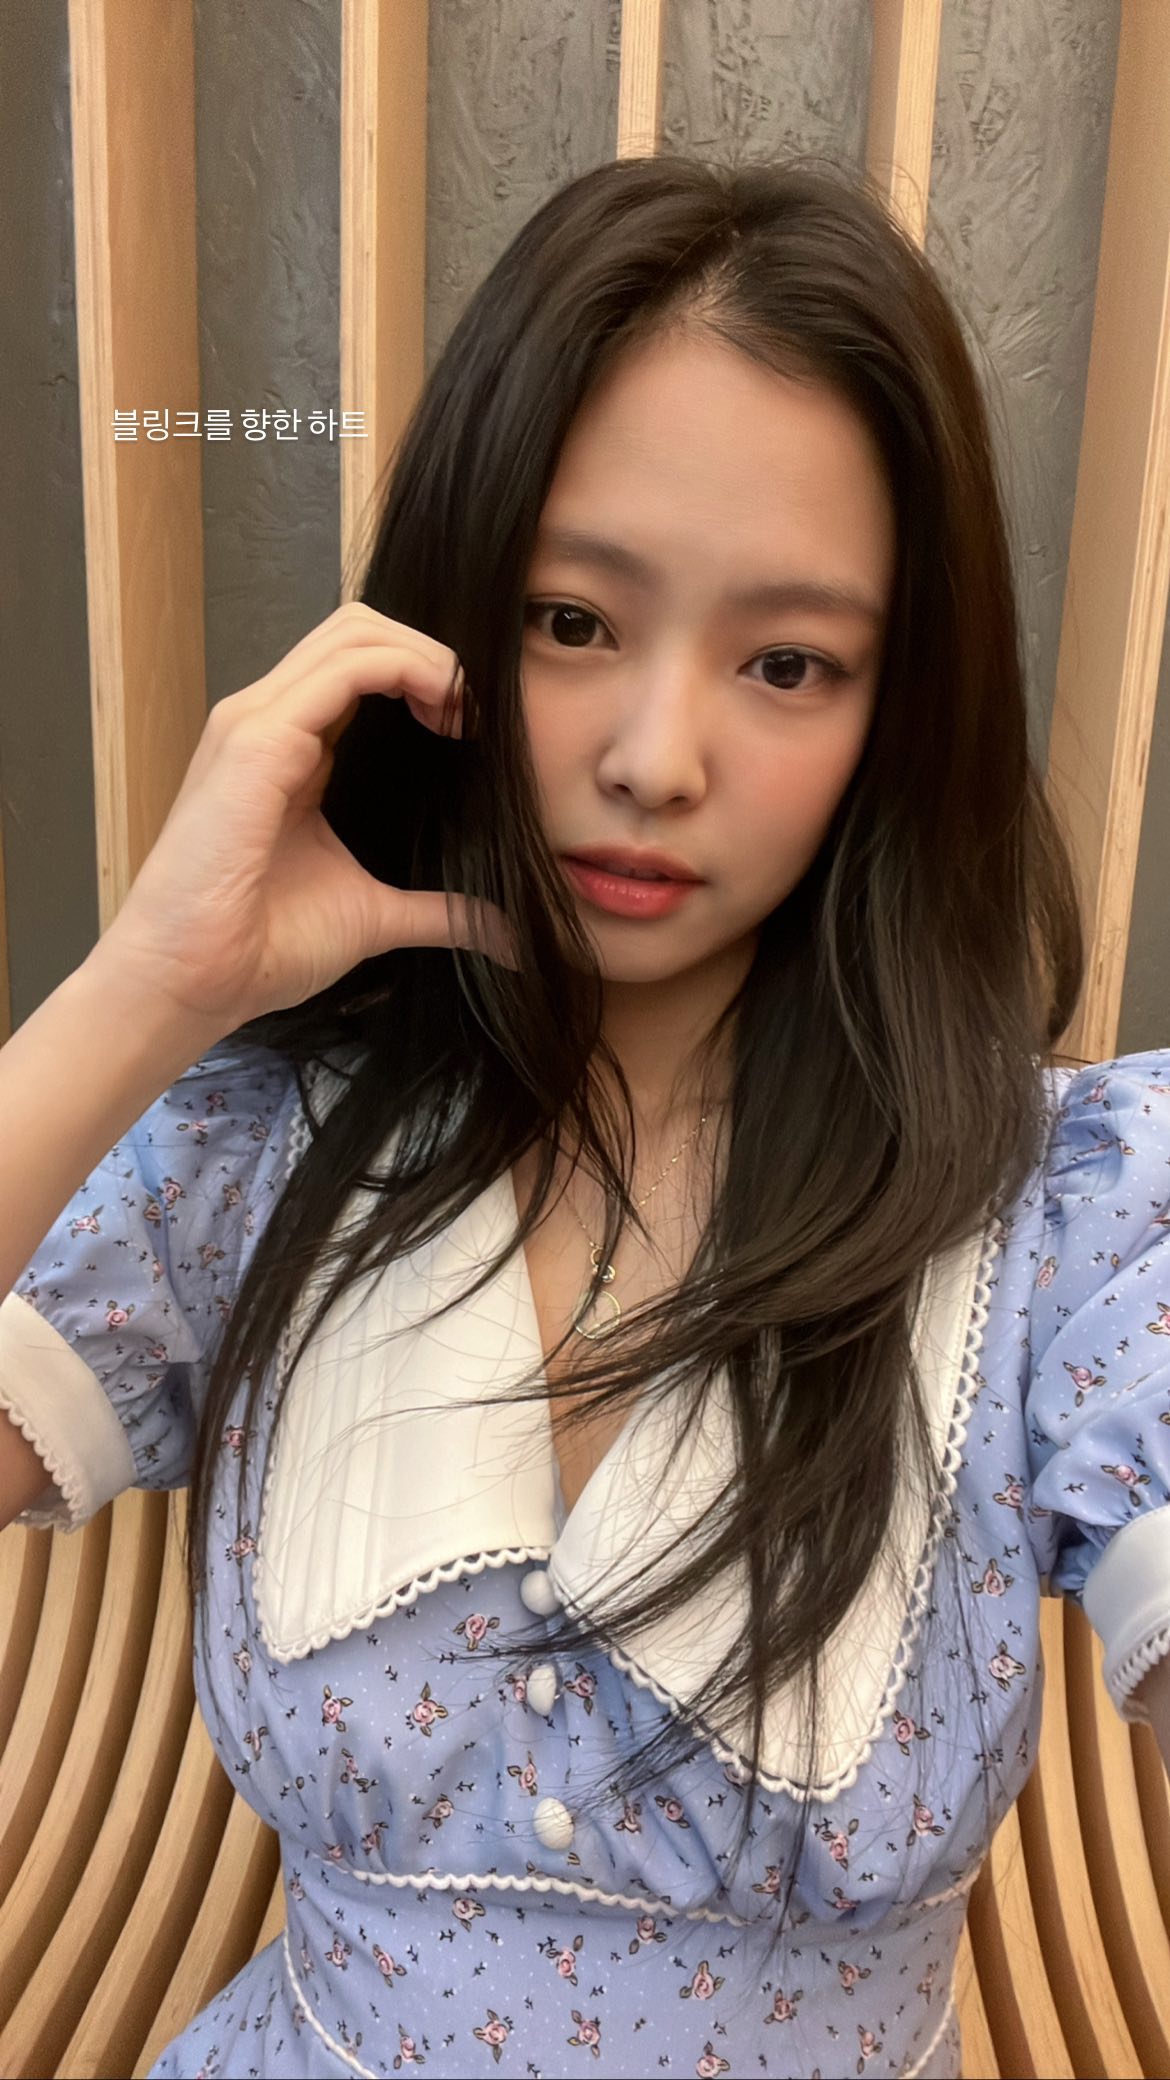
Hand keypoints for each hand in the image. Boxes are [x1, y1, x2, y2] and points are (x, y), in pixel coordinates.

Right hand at [93, 602, 515, 1031]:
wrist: (193, 980)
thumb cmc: (260, 948)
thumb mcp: (370, 916)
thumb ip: (434, 910)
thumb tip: (503, 933)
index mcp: (288, 749)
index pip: (358, 664)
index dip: (424, 674)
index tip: (469, 728)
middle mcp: (267, 720)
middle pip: (358, 629)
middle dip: (430, 653)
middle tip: (471, 714)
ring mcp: (256, 722)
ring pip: (353, 632)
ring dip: (426, 657)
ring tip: (461, 711)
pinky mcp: (257, 740)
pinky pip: (344, 669)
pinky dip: (406, 671)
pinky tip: (442, 711)